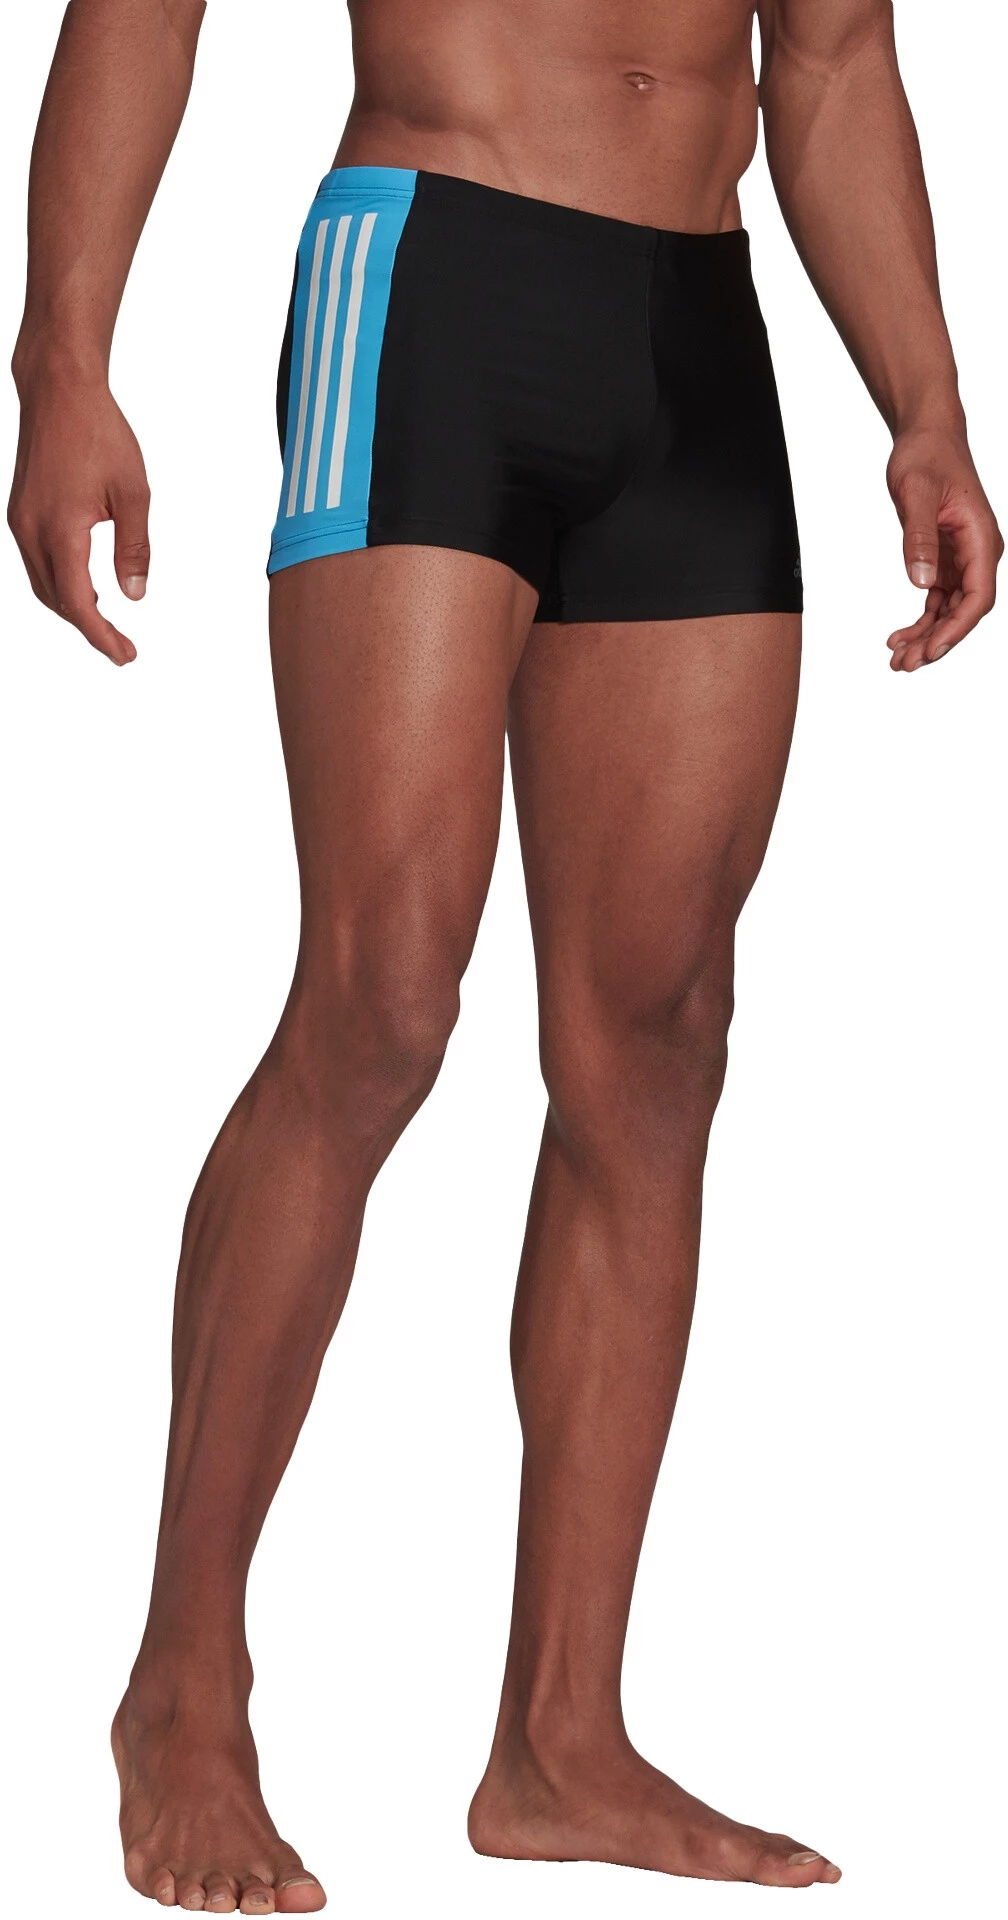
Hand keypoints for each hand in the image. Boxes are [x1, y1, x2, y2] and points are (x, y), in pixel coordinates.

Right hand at [8, 362, 150, 665]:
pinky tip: (84, 585)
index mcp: (60, 529)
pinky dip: (60, 583)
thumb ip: (134, 548)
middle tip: (121, 646)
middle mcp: (31, 529)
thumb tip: (135, 595)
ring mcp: (20, 520)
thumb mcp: (134, 493)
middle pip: (56, 601)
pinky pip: (36, 562)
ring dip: (72, 607)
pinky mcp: (19, 511)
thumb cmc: (99, 432)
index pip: (78, 602)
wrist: (59, 391)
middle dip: (88, 628)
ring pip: (43, 584)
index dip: (101, 635)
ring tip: (105, 621)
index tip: (125, 655)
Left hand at [886, 426, 1001, 671]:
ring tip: (897, 660)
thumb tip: (922, 582)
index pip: (978, 597)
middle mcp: (978, 554)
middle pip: (964, 611)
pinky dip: (920, 620)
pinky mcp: (945, 559)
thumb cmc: (926, 456)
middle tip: (904, 665)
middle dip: (936, 642)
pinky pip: (937, 600)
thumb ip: (919, 538)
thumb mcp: (917, 493)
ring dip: (926, 637)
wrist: (927, 436)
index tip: (930, 651)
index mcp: (981, 540)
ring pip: (949, 611)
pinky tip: (899, 637)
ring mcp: (962, 559)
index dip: (956, 629)